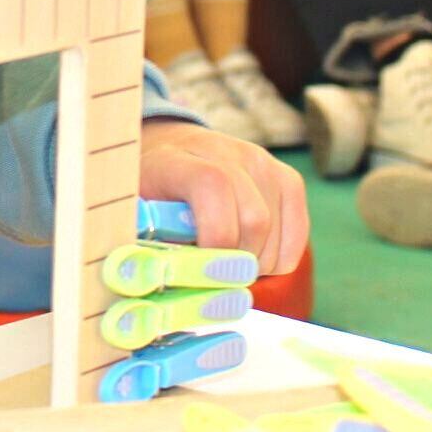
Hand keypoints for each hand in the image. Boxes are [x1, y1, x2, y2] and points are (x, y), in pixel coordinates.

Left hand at [136, 118, 308, 276]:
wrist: (170, 152)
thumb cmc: (150, 195)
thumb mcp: (133, 214)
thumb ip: (145, 242)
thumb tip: (159, 279)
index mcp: (178, 159)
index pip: (214, 186)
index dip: (217, 238)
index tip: (204, 273)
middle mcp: (226, 151)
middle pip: (255, 219)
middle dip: (236, 264)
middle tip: (213, 276)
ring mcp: (261, 161)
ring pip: (276, 233)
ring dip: (255, 265)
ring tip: (225, 261)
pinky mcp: (285, 177)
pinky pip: (297, 234)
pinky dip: (278, 259)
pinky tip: (249, 254)